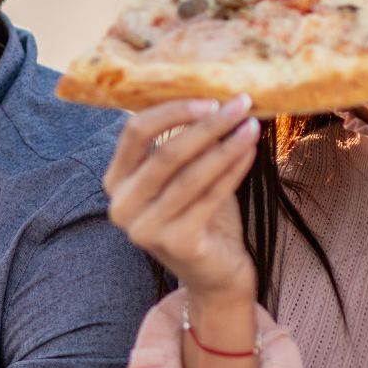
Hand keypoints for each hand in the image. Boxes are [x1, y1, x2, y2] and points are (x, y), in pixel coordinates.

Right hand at [103, 96, 259, 302]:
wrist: (214, 273)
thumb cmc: (200, 216)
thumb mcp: (182, 175)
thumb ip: (183, 142)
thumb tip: (211, 94)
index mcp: (115, 182)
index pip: (134, 132)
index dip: (172, 111)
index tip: (210, 97)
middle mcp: (121, 206)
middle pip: (165, 152)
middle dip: (207, 124)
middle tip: (240, 104)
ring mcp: (145, 228)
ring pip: (190, 174)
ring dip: (226, 145)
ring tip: (252, 125)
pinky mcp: (176, 244)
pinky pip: (210, 197)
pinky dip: (233, 170)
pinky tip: (251, 152)